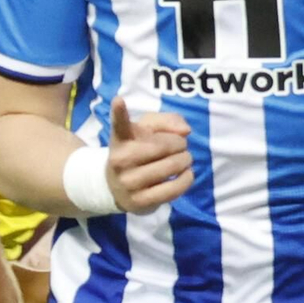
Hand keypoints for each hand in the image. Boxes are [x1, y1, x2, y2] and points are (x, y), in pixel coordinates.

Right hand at [106, 97, 193, 213]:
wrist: (117, 186)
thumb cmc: (137, 150)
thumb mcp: (147, 130)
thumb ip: (168, 121)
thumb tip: (185, 131)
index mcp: (120, 138)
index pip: (119, 125)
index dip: (119, 112)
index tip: (119, 100)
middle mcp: (120, 160)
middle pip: (162, 147)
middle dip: (179, 144)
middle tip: (181, 146)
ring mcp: (128, 182)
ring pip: (169, 167)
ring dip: (185, 161)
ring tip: (185, 159)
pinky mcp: (140, 202)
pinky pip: (172, 189)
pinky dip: (185, 180)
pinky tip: (186, 174)